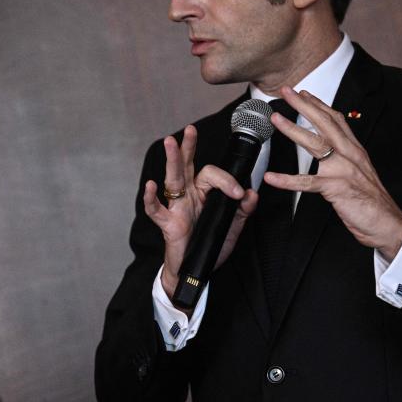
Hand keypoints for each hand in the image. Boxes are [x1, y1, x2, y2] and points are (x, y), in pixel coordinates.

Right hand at [144, 124, 259, 303]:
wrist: (195, 271)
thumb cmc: (209, 246)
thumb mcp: (232, 227)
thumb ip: (242, 210)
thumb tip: (251, 193)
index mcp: (204, 194)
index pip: (213, 175)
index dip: (227, 180)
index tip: (240, 194)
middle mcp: (189, 196)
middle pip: (187, 167)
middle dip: (188, 147)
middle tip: (190, 130)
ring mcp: (177, 208)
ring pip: (173, 180)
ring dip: (172, 160)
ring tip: (170, 143)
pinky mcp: (168, 224)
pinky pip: (156, 209)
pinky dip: (152, 198)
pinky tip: (150, 186)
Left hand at [262, 86, 401, 260]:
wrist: (386, 222)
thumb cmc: (369, 198)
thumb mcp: (358, 169)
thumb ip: (343, 155)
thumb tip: (329, 144)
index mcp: (354, 149)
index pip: (336, 119)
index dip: (318, 104)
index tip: (303, 93)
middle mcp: (350, 154)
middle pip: (325, 123)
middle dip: (304, 105)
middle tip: (286, 92)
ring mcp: (343, 170)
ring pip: (315, 144)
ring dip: (293, 130)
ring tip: (275, 120)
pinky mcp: (336, 188)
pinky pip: (306, 183)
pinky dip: (287, 180)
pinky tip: (271, 177)